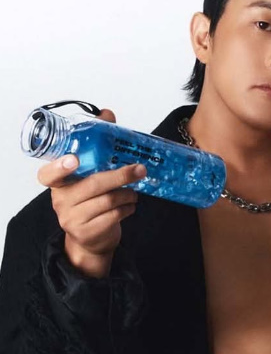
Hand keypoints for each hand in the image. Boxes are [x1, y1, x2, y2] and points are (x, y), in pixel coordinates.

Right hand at [37, 109, 146, 277]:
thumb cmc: (90, 202)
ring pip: (108, 201)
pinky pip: (115, 216)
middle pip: (93, 185)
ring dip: (128, 193)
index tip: (74, 159)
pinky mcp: (88, 233)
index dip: (59, 167)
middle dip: (120, 176)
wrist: (92, 240)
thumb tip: (106, 113)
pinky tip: (130, 205)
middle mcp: (61, 201)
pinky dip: (128, 208)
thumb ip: (96, 144)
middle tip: (139, 169)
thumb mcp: (90, 175)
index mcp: (58, 184)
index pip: (48, 175)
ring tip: (134, 191)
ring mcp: (73, 219)